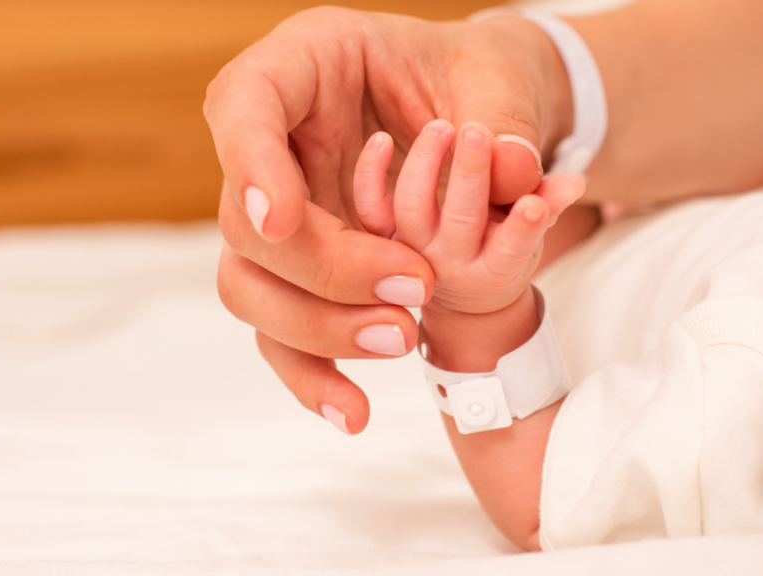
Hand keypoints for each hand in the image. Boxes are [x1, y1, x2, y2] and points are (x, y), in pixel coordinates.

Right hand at [206, 8, 572, 433]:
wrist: (478, 122)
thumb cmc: (476, 79)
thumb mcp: (498, 79)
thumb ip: (506, 119)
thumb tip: (516, 173)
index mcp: (308, 64)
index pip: (246, 104)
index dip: (250, 166)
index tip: (280, 222)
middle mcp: (277, 143)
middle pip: (246, 221)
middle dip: (323, 268)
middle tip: (413, 288)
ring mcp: (280, 212)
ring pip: (251, 287)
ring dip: (316, 330)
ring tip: (401, 341)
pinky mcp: (301, 269)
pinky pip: (282, 328)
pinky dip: (312, 373)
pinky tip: (352, 410)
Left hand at [353, 120, 583, 317]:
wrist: (464, 289)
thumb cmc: (506, 240)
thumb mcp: (535, 225)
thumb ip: (550, 201)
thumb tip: (574, 184)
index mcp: (496, 269)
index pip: (513, 249)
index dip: (525, 228)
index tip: (535, 203)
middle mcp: (451, 266)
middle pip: (461, 221)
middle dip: (469, 175)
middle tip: (478, 131)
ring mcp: (413, 251)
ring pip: (411, 210)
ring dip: (425, 164)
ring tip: (442, 126)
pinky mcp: (383, 236)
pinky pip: (370, 209)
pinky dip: (371, 175)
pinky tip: (382, 139)